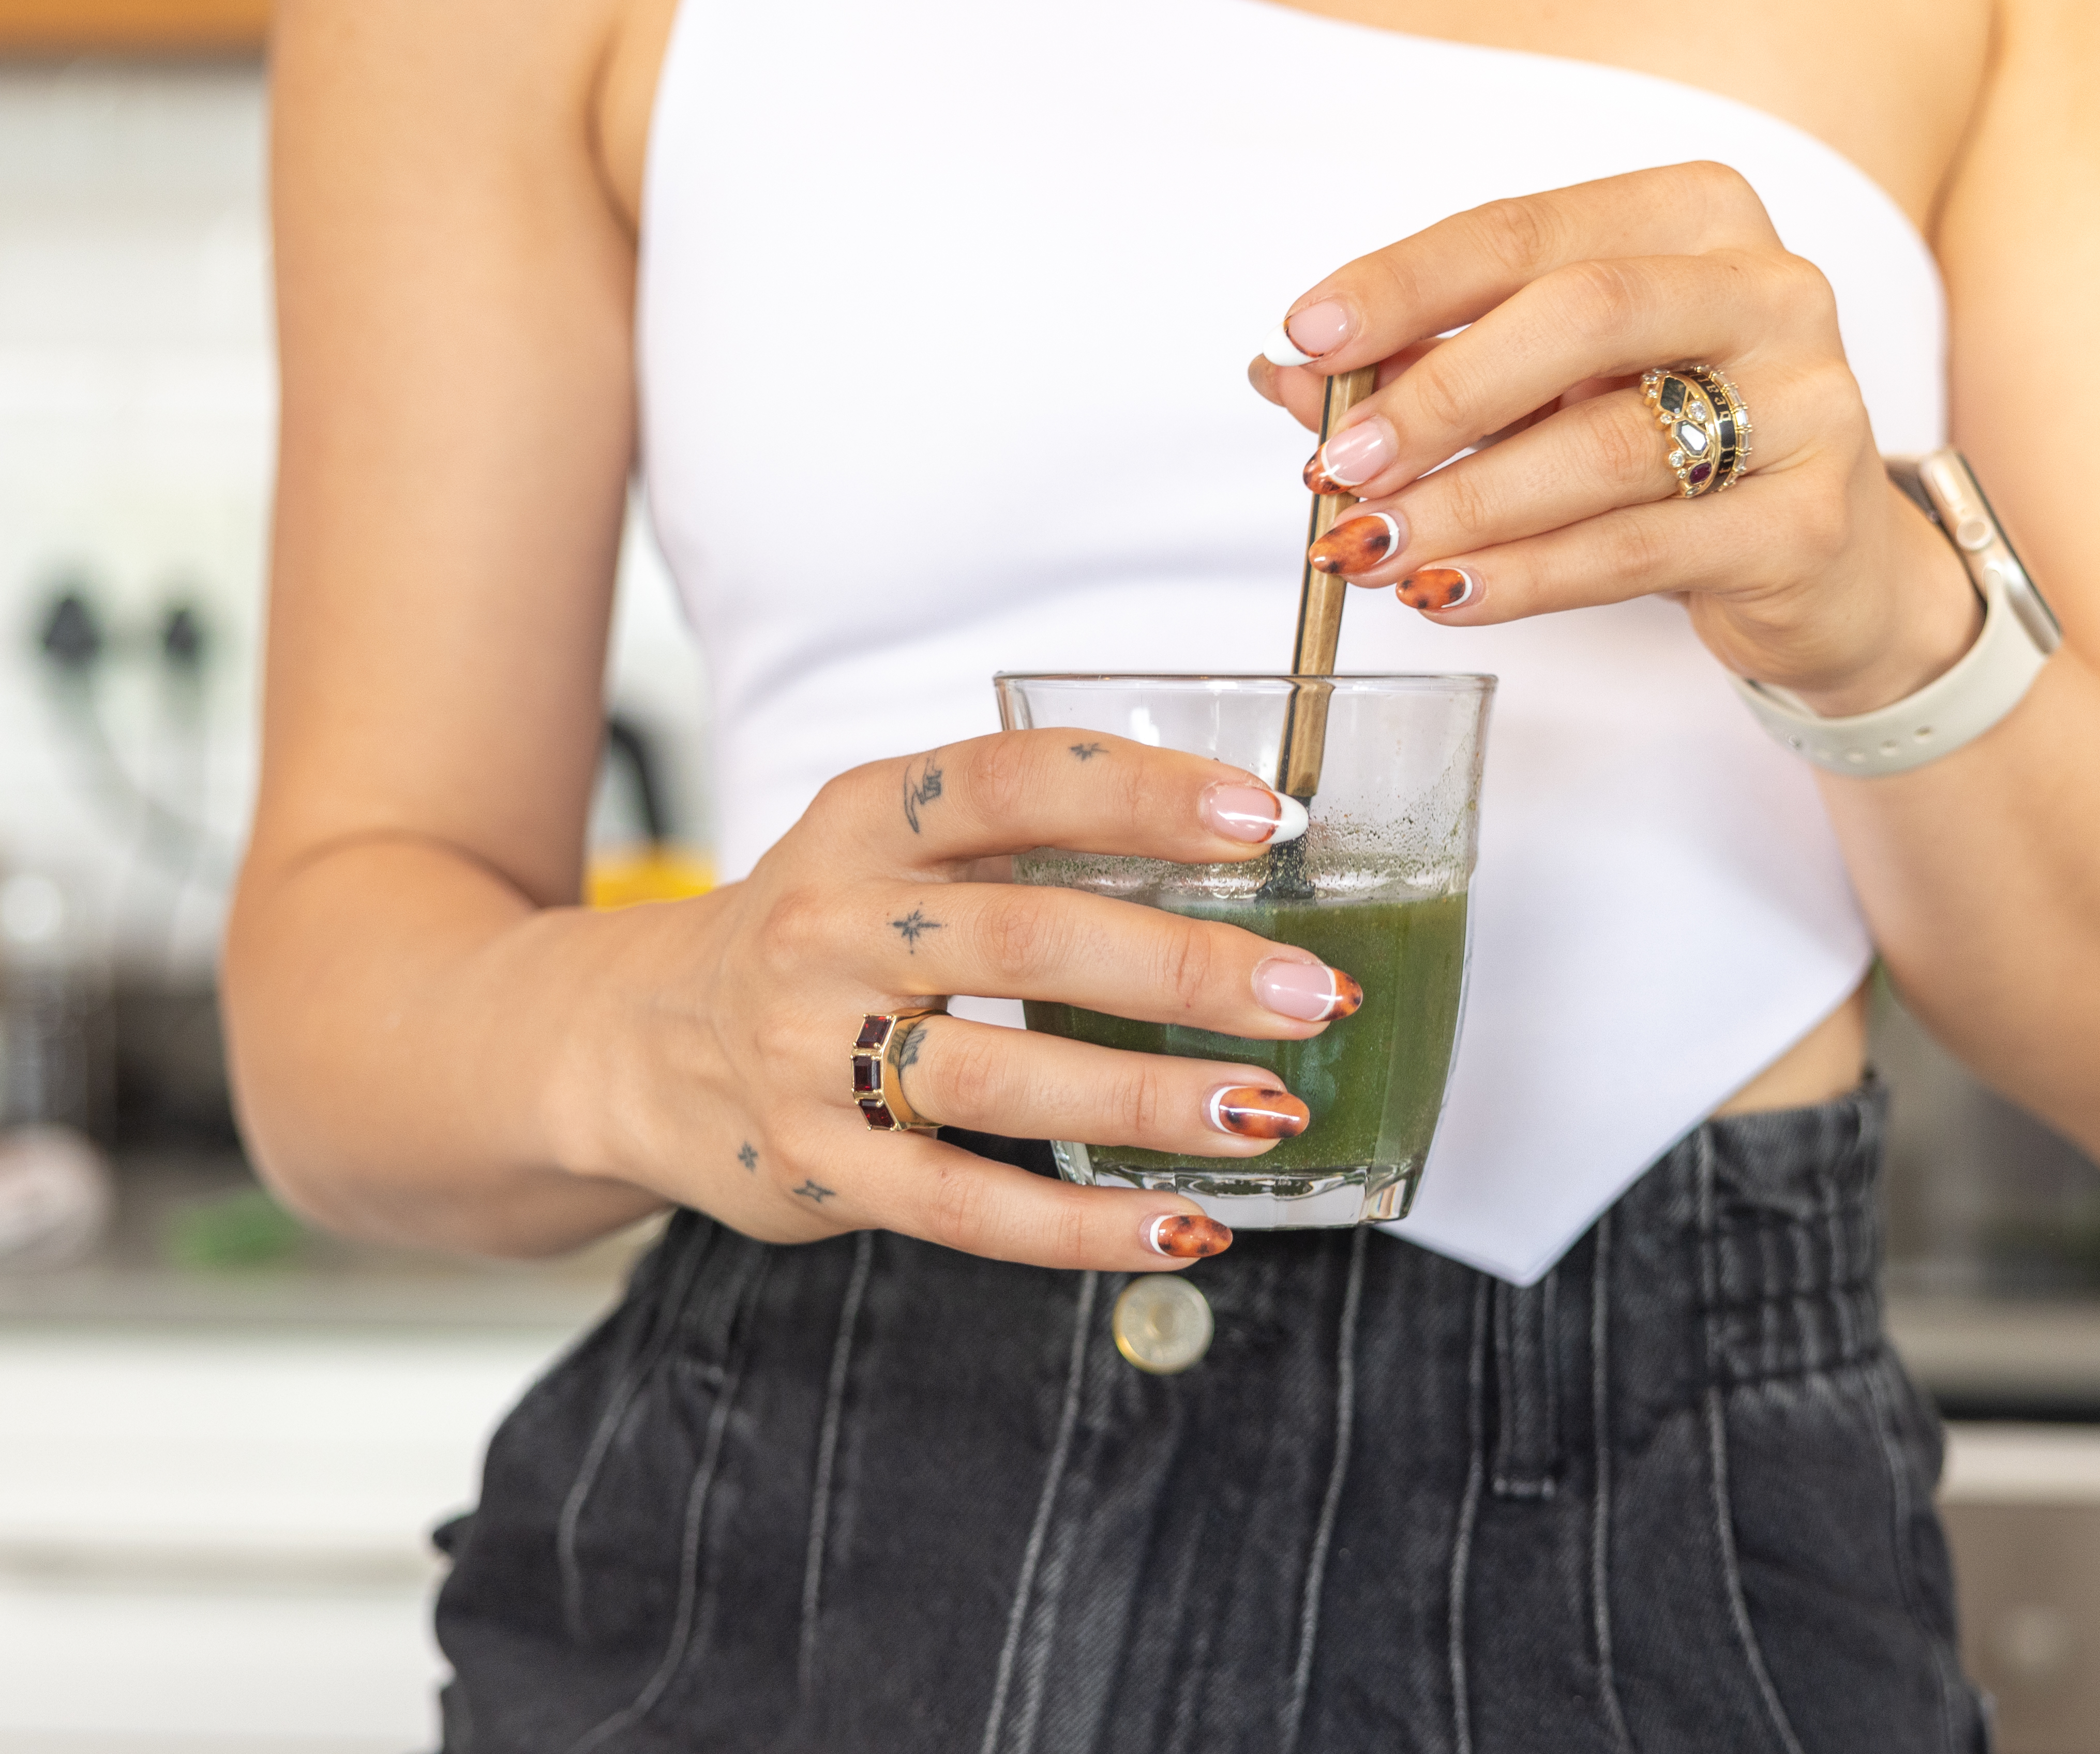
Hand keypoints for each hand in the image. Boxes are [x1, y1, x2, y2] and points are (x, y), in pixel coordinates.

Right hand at [601, 731, 1359, 1269]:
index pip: (1012, 780)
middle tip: (1312, 994)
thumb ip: (1026, 850)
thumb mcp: (891, 852)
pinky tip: (1184, 1228)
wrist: (636, 1042)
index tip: (1269, 819)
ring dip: (1149, 1099)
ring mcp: (810, 1055)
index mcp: (864, 822)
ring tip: (1268, 1112)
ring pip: (1000, 1079)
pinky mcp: (817, 1170)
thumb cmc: (823, 938)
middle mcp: (831, 927)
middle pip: (1026, 939)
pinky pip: (966, 1209)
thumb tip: (1245, 862)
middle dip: (1187, 971)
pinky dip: (1083, 1227)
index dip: (1144, 793)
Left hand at [1248, 162, 1979, 717]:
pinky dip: (1527, 576)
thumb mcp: (1556, 390)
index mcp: (1694, 218)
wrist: (1828, 564)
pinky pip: (1639, 548)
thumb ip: (1433, 367)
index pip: (1526, 230)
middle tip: (1343, 466)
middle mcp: (1765, 291)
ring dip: (1467, 504)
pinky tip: (1449, 592)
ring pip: (1606, 446)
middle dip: (1439, 395)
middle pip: (1578, 316)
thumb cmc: (1679, 449)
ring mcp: (1803, 404)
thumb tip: (1286, 376)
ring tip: (1373, 550)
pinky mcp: (1805, 521)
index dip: (1407, 284)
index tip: (1309, 336)